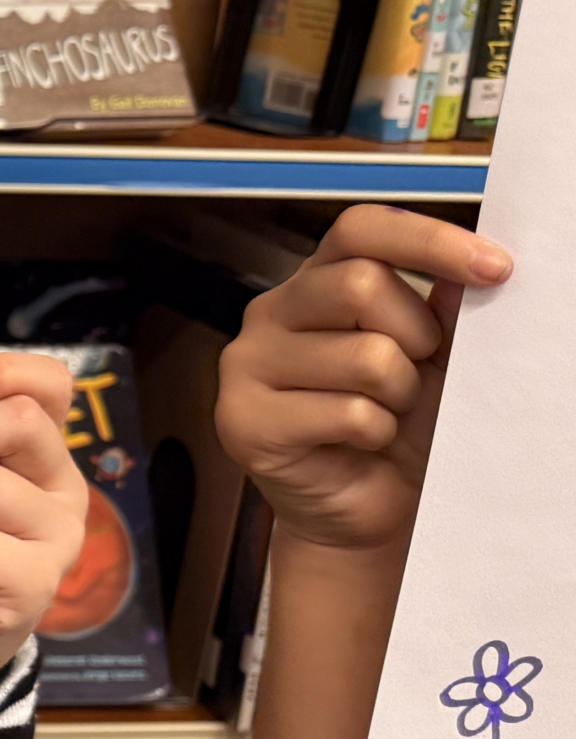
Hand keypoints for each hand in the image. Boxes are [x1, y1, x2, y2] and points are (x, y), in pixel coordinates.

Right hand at [216, 205, 510, 552]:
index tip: (497, 267)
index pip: (361, 228)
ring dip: (400, 395)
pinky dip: (377, 434)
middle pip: (361, 283)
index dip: (429, 241)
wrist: (364, 510)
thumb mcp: (432, 359)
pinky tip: (360, 444)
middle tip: (416, 373)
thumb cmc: (396, 429)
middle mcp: (271, 313)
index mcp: (316, 284)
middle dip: (416, 336)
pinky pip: (347, 414)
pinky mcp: (242, 419)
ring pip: (364, 356)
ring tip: (385, 415)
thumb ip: (443, 309)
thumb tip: (473, 271)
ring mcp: (247, 364)